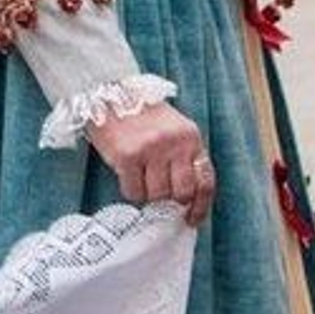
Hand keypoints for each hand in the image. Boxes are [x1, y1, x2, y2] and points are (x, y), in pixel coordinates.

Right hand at [86, 102, 216, 227]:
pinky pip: (133, 192)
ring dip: (147, 194)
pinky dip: (130, 190)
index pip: (205, 181)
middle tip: (158, 193)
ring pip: (156, 196)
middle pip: (182, 194)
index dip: (200, 206)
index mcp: (190, 137)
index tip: (191, 219)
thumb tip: (187, 199)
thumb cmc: (143, 118)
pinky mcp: (128, 156)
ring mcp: (151, 149)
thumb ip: (184, 158)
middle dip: (170, 200)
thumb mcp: (174, 131)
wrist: (109, 94)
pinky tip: (127, 175)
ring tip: (140, 177)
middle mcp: (174, 143)